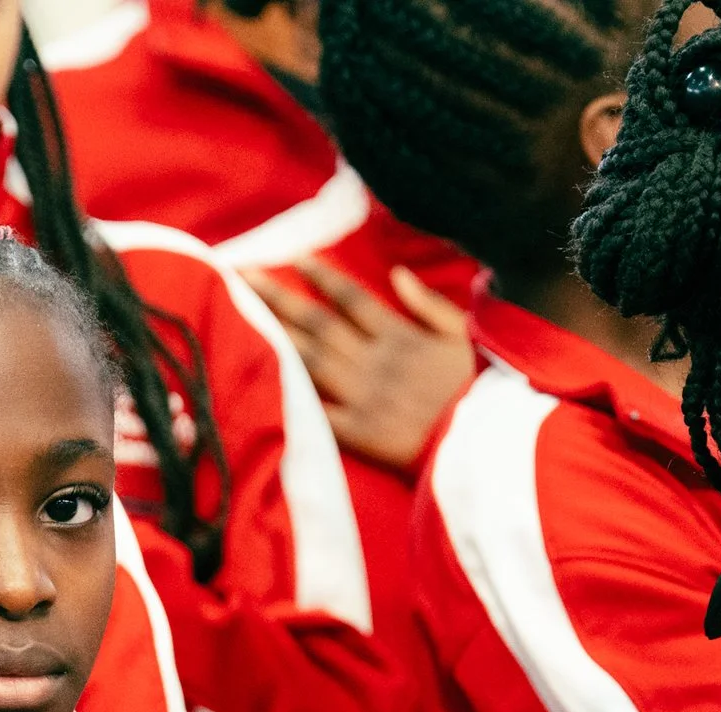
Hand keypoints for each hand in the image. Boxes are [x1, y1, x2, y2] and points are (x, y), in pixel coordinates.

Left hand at [245, 259, 475, 470]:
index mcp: (398, 337)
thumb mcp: (461, 337)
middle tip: (243, 276)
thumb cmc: (469, 390)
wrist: (478, 445)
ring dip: (275, 335)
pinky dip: (290, 396)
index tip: (292, 258)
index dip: (321, 277)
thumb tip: (397, 273)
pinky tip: (259, 379)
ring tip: (242, 313)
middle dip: (278, 298)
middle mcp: (374, 361)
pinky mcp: (357, 432)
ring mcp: (362, 396)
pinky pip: (317, 410)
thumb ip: (429, 303)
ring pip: (310, 360)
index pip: (352, 299)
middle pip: (318, 324)